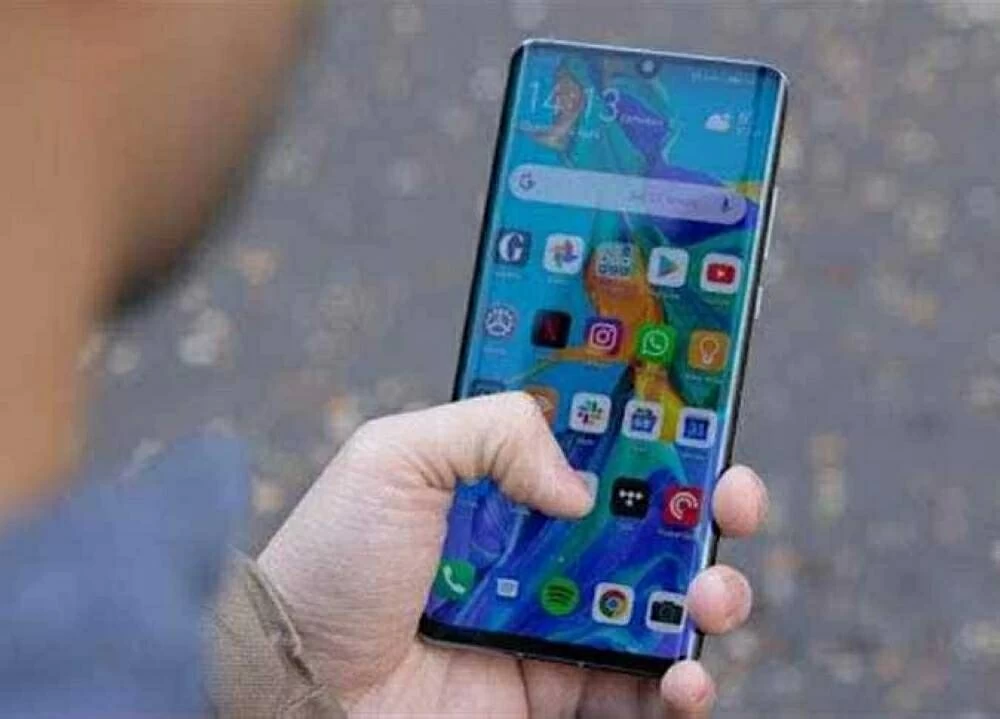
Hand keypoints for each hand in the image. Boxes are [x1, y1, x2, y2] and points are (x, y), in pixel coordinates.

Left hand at [259, 393, 767, 716]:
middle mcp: (543, 544)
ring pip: (666, 600)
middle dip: (709, 500)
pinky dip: (681, 685)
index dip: (657, 424)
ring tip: (711, 593)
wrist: (296, 683)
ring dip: (714, 590)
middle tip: (731, 494)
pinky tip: (683, 674)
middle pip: (653, 517)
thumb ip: (489, 428)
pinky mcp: (559, 690)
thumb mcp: (396, 457)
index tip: (702, 406)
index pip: (602, 441)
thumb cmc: (334, 563)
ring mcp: (558, 619)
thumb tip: (578, 487)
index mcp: (507, 481)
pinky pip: (642, 689)